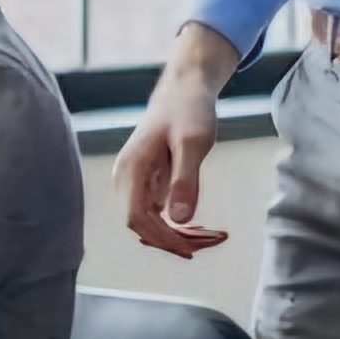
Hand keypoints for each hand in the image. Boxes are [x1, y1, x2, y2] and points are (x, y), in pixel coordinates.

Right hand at [113, 24, 239, 257]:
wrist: (185, 89)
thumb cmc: (189, 111)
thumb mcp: (193, 143)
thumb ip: (185, 181)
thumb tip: (178, 220)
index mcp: (131, 169)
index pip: (137, 218)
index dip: (162, 239)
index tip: (193, 249)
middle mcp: (125, 178)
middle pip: (141, 226)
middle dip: (175, 240)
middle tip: (214, 240)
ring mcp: (133, 181)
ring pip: (148, 223)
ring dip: (177, 235)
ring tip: (212, 235)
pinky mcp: (145, 182)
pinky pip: (155, 213)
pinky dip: (176, 225)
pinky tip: (200, 226)